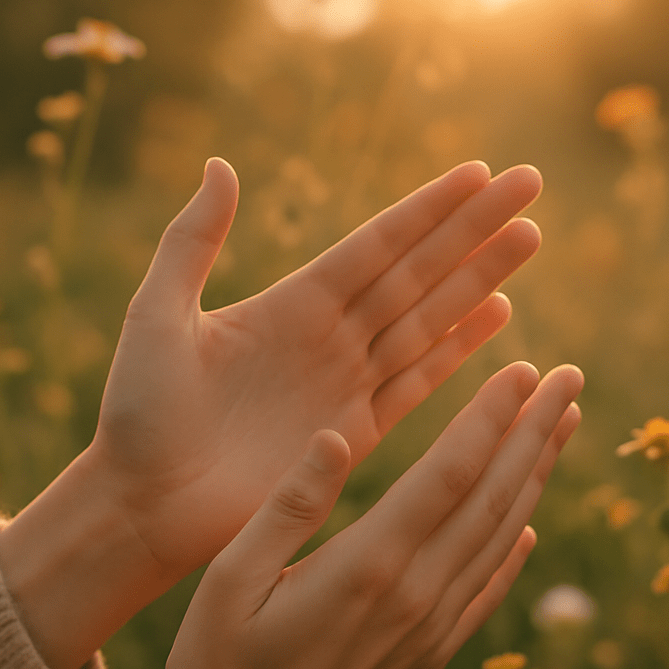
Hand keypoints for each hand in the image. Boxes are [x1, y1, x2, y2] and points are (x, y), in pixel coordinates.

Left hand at [92, 156, 542, 577]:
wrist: (145, 504)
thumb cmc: (138, 413)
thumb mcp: (155, 315)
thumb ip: (192, 243)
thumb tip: (220, 163)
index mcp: (288, 303)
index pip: (376, 244)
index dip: (428, 209)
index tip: (478, 172)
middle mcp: (328, 337)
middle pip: (417, 272)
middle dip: (474, 230)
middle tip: (530, 186)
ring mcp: (346, 385)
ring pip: (430, 320)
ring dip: (480, 280)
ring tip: (529, 239)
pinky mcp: (355, 436)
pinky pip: (418, 384)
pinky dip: (459, 351)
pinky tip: (497, 317)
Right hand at [115, 362, 582, 668]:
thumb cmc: (216, 666)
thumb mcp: (230, 576)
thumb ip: (290, 504)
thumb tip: (339, 436)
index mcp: (368, 566)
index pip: (450, 473)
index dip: (491, 417)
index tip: (526, 370)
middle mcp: (415, 597)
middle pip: (493, 498)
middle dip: (535, 431)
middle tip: (572, 378)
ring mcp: (429, 634)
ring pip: (501, 540)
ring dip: (535, 480)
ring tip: (563, 429)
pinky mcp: (428, 661)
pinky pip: (486, 595)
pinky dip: (514, 555)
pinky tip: (530, 528)